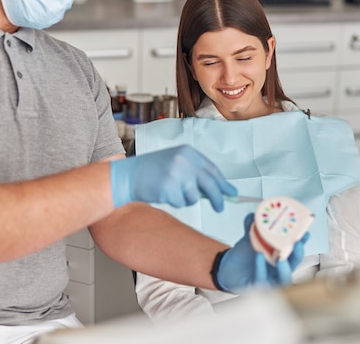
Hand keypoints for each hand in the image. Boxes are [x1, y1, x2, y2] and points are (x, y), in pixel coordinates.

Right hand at [109, 145, 236, 210]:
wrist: (128, 175)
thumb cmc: (153, 170)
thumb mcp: (176, 162)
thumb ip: (196, 172)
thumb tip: (218, 190)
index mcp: (188, 152)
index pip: (212, 170)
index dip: (223, 183)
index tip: (231, 193)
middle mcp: (184, 161)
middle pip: (210, 184)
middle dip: (218, 198)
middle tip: (221, 207)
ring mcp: (177, 175)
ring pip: (195, 197)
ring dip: (187, 199)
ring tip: (172, 191)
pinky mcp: (169, 189)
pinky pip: (181, 203)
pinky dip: (175, 202)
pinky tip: (164, 194)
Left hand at [215, 213, 308, 292]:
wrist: (228, 267)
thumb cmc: (244, 255)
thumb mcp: (249, 237)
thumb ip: (252, 225)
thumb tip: (254, 215)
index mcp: (280, 257)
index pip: (295, 251)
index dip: (302, 243)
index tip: (305, 233)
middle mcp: (278, 270)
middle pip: (293, 265)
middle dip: (297, 255)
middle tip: (297, 243)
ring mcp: (269, 280)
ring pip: (283, 280)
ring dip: (285, 270)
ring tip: (281, 259)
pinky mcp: (256, 287)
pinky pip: (261, 281)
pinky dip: (261, 268)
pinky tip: (259, 256)